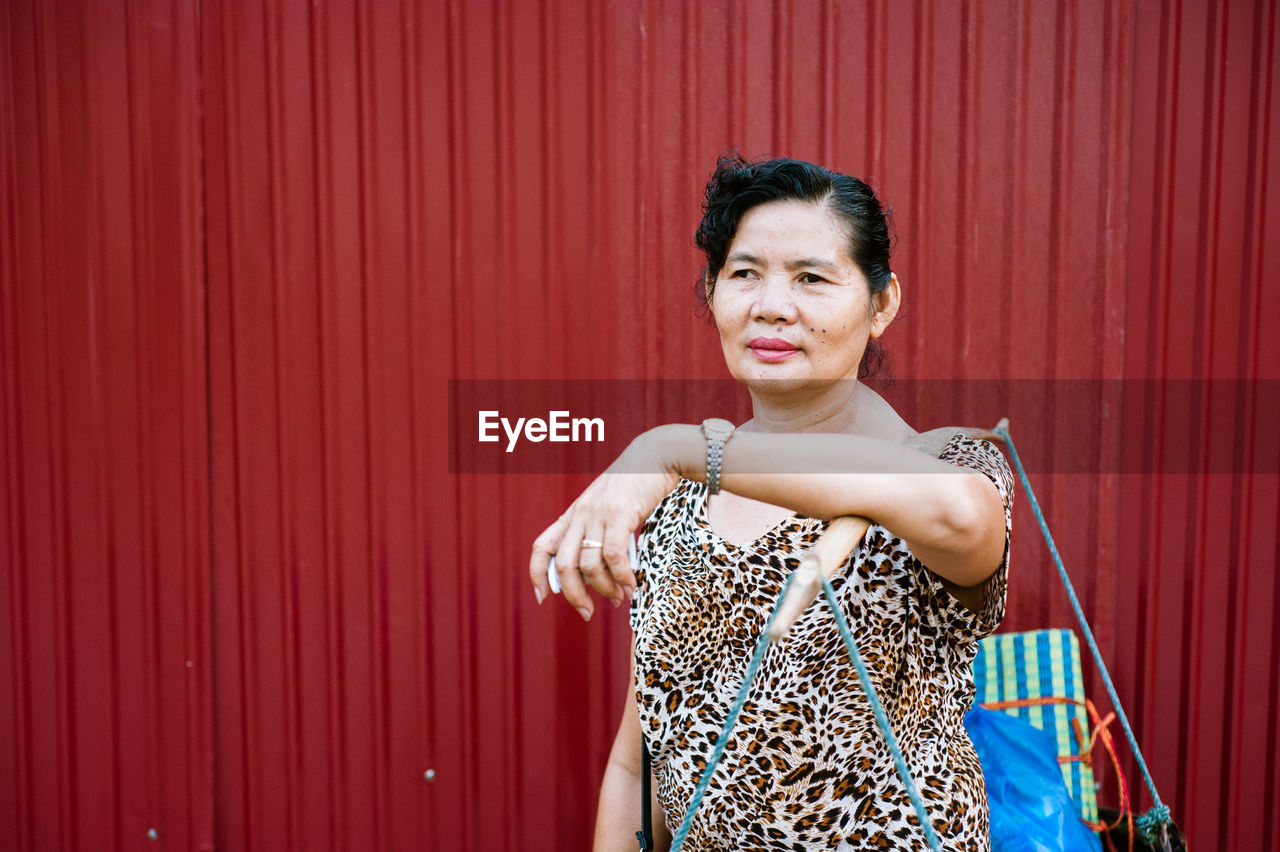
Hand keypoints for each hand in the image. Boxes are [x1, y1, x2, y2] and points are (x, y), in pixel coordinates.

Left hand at [529, 426, 681, 620]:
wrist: (655, 456)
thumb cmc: (634, 486)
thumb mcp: (606, 508)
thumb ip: (597, 534)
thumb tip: (597, 574)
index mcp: (573, 515)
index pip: (542, 546)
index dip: (537, 574)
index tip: (542, 597)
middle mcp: (580, 515)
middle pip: (564, 565)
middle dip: (574, 596)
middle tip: (587, 613)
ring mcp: (598, 514)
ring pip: (589, 565)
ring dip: (605, 589)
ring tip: (620, 597)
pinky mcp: (620, 514)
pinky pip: (613, 555)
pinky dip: (622, 577)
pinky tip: (632, 586)